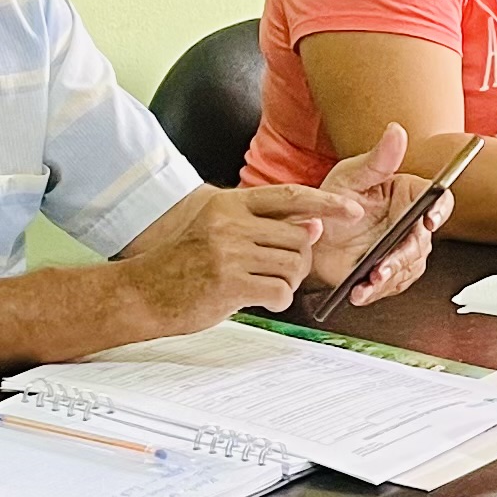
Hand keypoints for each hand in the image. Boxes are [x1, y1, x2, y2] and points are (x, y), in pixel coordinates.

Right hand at [129, 184, 352, 333]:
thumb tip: (314, 225)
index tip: (352, 210)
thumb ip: (264, 226)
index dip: (326, 202)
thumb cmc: (184, 264)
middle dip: (300, 260)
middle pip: (300, 237)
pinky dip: (278, 300)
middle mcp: (230, 224)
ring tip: (265, 286)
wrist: (143, 292)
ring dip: (288, 283)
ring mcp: (229, 253)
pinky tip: (260, 300)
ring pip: (294, 266)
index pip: (290, 196)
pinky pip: (280, 292)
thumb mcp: (220, 231)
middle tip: (280, 272)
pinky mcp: (229, 284)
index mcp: (229, 205)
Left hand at [307, 125, 435, 302]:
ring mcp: (402, 249)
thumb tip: (396, 130)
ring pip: (409, 266)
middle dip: (404, 255)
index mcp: (408, 194)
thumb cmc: (332, 201)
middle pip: (422, 240)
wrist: (310, 236)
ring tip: (369, 281)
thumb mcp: (350, 176)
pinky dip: (375, 290)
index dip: (439, 210)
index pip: (438, 200)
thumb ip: (377, 159)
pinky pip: (392, 285)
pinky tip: (361, 291)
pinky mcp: (390, 273)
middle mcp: (411, 223)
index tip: (429, 220)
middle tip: (384, 264)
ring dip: (390, 276)